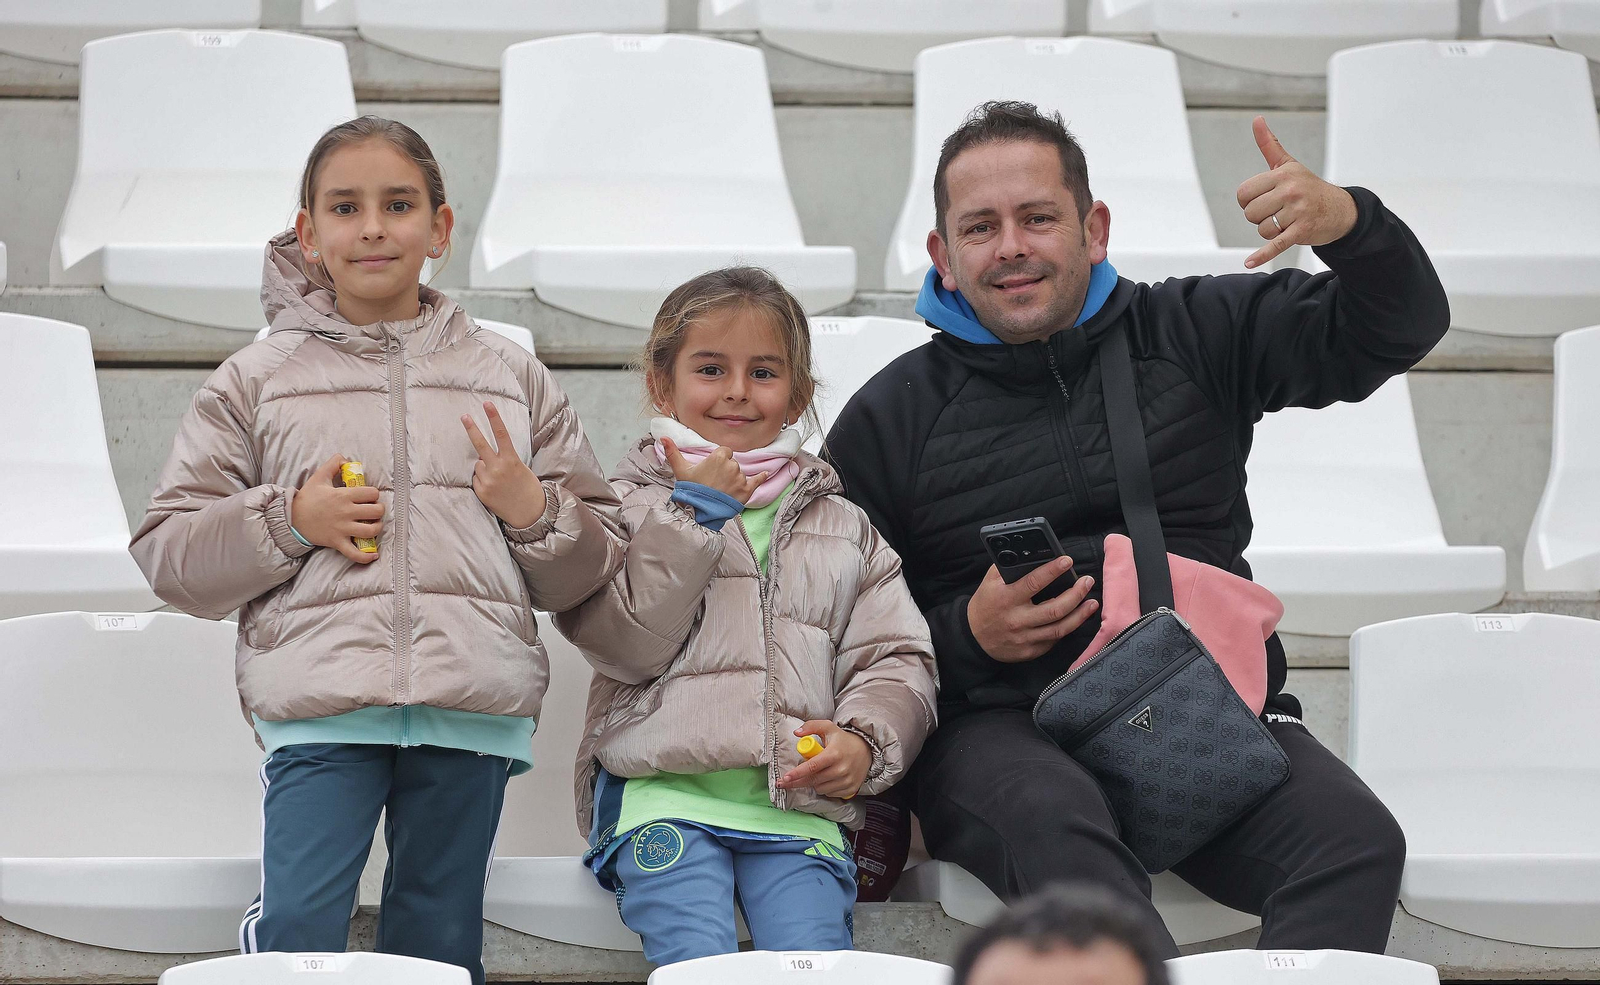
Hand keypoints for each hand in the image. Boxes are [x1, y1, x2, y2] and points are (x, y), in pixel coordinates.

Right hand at [291, 454, 383, 563]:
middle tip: (374, 510)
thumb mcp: (318, 477)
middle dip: (378, 510)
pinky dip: (366, 556)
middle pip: (376, 511)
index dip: (374, 494)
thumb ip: (333, 464)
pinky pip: (354, 553)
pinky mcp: (337, 543)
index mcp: (343, 496)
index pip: (372, 493)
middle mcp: (346, 512)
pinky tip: (373, 555)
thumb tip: (345, 458)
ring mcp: (342, 529)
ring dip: (377, 528)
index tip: (369, 497)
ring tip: (374, 525)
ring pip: (371, 530)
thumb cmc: (307, 498)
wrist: (292, 519)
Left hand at [463, 402, 545, 529]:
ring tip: (498, 481)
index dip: (494, 417)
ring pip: (478, 465)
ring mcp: (488, 481)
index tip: (487, 404)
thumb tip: (482, 456)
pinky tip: (494, 489)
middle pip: (480, 444)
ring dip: (484, 469)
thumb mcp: (521, 468)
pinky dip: (482, 481)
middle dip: (472, 429)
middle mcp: (498, 469)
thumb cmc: (527, 488)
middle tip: (464, 416)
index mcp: (511, 460)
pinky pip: (476, 479)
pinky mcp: (481, 492)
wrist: (529, 513)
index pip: (501, 434)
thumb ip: (503, 459)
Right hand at [661, 436, 767, 504]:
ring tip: (722, 489)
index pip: (725, 452)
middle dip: (726, 470)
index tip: (713, 469)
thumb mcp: (680, 469)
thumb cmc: (690, 489)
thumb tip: (662, 437)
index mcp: (719, 457)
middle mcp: (732, 465)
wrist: (698, 511)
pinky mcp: (746, 491)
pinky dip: (760, 478)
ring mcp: (740, 479)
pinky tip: (765, 474)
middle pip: (732, 463)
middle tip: (715, 481)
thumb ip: (673, 452)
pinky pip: (757, 481)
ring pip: (740, 473)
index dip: (719, 459)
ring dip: (734, 479)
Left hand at [777, 722, 871, 799]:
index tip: (785, 778)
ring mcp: (846, 781)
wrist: (866, 750)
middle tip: (784, 782)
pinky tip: (827, 779)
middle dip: (796, 782)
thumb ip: (811, 726)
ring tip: (817, 773)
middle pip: (813, 780)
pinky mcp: (850, 789)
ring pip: (820, 789)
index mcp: (834, 754)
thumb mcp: (828, 727)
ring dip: (813, 783)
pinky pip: (829, 794)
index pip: (812, 767)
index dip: (797, 773)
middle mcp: (841, 769)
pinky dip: (824, 788)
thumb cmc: (842, 740)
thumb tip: (796, 733)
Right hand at [967, 557, 1096, 662]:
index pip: (1033, 583)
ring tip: (1092, 602)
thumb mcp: (990, 582)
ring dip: (1080, 614)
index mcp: (1006, 599)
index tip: (1067, 561)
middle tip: (1087, 581)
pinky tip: (1075, 619)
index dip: (1053, 571)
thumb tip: (1031, 555)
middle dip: (1076, 594)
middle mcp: (1017, 620)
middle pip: (1055, 609)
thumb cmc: (985, 604)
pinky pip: (1054, 640)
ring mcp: (1024, 638)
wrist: (973, 637)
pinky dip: (1067, 629)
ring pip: (1060, 628)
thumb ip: (1008, 567)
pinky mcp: (1030, 651)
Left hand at [1236, 116, 1358, 269]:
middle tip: (1276, 212)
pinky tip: (1249, 262)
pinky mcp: (1301, 231)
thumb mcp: (1289, 165)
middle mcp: (1290, 191)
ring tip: (1285, 223)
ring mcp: (1297, 211)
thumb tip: (1257, 119)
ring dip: (1269, 231)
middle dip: (1258, 217)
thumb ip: (1270, 145)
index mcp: (1283, 174)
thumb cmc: (1307, 187)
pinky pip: (1276, 244)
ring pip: (1262, 229)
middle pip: (1250, 213)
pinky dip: (1263, 255)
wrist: (1339, 209)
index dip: (1248, 201)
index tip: (1261, 200)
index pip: (1244, 193)